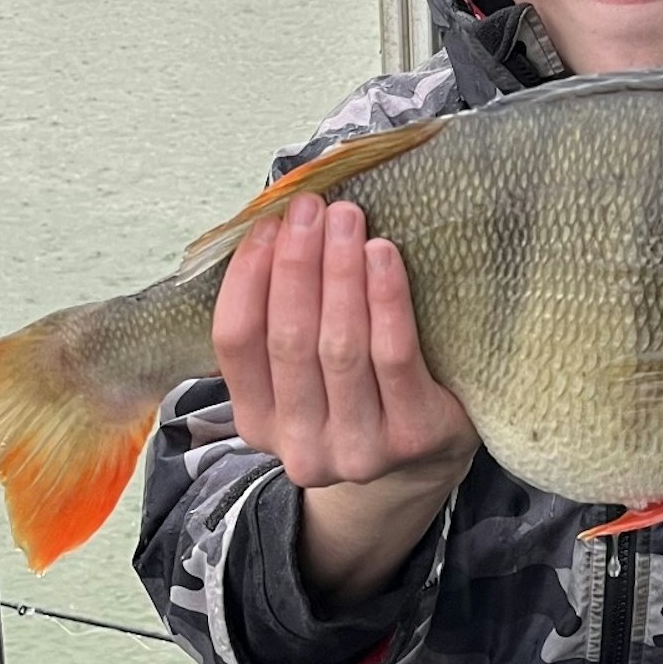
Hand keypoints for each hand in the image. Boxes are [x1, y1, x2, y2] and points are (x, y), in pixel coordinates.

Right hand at [213, 194, 478, 493]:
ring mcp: (357, 451)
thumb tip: (277, 223)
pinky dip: (386, 299)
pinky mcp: (412, 437)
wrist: (427, 455)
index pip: (235, 343)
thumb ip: (281, 315)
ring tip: (346, 219)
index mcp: (257, 424)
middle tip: (312, 208)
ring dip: (340, 273)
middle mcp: (300, 448)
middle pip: (289, 341)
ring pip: (341, 347)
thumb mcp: (305, 370)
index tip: (269, 223)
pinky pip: (394, 357)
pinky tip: (383, 254)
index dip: (247, 277)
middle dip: (298, 264)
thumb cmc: (359, 390)